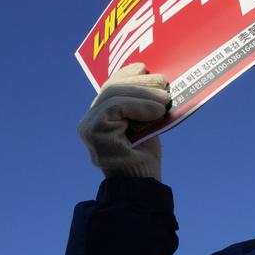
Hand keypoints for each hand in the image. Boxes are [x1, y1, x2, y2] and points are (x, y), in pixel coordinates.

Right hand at [78, 62, 170, 179]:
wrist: (141, 186)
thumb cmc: (145, 158)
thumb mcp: (146, 124)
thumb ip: (143, 105)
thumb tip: (157, 80)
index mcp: (102, 115)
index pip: (112, 85)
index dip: (128, 73)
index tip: (146, 68)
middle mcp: (91, 119)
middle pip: (112, 87)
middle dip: (140, 81)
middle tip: (164, 82)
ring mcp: (89, 126)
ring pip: (113, 94)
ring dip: (143, 92)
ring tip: (165, 98)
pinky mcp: (93, 132)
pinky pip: (114, 107)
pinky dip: (138, 105)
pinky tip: (157, 111)